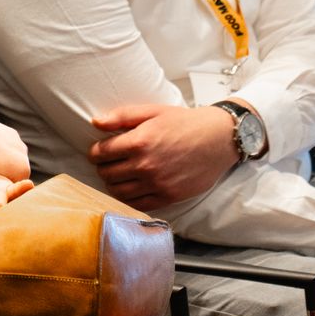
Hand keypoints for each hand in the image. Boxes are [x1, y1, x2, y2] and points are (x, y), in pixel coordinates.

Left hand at [87, 104, 237, 211]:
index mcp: (139, 142)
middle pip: (107, 174)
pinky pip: (137, 204)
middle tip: (107, 163)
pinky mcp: (168, 196)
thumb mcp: (153, 111)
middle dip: (103, 167)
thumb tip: (96, 122)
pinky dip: (128, 199)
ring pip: (118, 192)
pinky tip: (131, 189)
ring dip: (113, 184)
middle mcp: (146, 165)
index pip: (101, 153)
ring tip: (118, 176)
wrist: (219, 139)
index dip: (95, 152)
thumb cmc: (185, 123)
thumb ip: (122, 116)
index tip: (98, 151)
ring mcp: (157, 183)